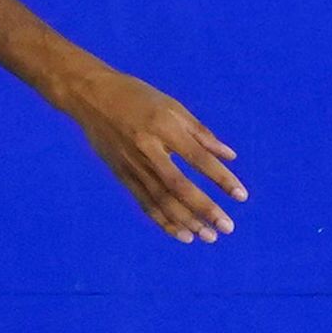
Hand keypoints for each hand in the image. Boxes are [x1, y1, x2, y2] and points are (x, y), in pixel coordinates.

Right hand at [53, 64, 244, 241]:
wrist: (89, 96)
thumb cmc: (137, 96)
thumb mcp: (172, 106)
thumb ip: (201, 133)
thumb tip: (230, 156)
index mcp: (164, 127)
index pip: (198, 158)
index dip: (221, 178)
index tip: (241, 196)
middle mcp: (148, 149)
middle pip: (179, 186)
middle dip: (205, 209)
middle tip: (227, 228)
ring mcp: (132, 165)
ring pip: (161, 200)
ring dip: (186, 221)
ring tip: (208, 237)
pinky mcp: (121, 175)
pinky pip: (144, 203)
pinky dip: (163, 221)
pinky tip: (181, 234)